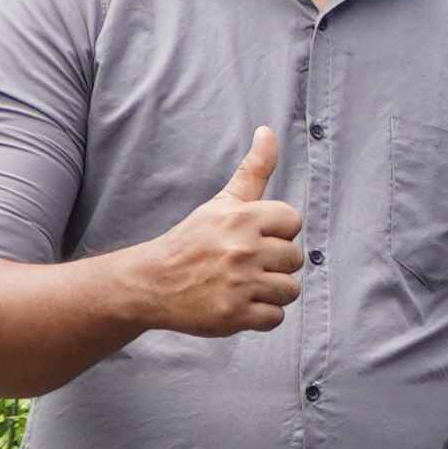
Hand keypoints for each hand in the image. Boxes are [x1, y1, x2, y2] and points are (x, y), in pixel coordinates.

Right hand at [120, 123, 306, 338]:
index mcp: (242, 218)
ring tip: (245, 286)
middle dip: (275, 263)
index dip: (277, 232)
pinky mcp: (235, 316)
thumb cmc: (192, 240)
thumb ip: (253, 170)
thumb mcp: (221, 203)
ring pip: (290, 290)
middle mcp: (243, 250)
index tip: (254, 238)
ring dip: (271, 291)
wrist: (152, 282)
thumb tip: (268, 131)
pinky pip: (276, 318)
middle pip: (295, 258)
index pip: (293, 221)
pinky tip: (240, 304)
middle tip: (245, 265)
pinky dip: (262, 316)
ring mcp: (239, 284)